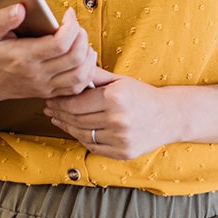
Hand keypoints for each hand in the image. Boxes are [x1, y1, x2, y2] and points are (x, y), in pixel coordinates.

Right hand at [0, 4, 96, 144]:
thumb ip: (2, 19)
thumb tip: (21, 8)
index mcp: (24, 57)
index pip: (60, 44)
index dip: (72, 26)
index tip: (68, 14)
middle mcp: (37, 74)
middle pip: (76, 58)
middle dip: (82, 36)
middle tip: (74, 25)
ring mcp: (44, 86)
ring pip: (80, 75)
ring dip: (87, 55)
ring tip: (79, 40)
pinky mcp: (48, 92)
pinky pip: (76, 88)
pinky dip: (85, 72)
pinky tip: (80, 58)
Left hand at [44, 66, 175, 159]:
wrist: (168, 117)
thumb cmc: (141, 95)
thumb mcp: (120, 80)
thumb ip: (96, 74)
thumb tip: (74, 65)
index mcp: (115, 97)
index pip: (76, 103)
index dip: (60, 101)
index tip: (51, 97)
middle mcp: (117, 119)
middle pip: (76, 119)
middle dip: (59, 113)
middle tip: (50, 108)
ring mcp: (120, 138)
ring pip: (82, 134)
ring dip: (67, 127)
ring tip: (58, 119)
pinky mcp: (122, 152)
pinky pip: (93, 147)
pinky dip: (81, 138)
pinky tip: (75, 130)